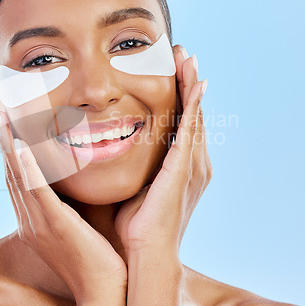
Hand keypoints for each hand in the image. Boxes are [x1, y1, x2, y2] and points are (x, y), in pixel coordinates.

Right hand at [0, 114, 127, 303]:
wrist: (102, 290)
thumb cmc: (93, 256)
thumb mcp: (73, 225)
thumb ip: (65, 203)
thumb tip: (70, 180)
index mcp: (33, 218)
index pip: (16, 176)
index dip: (9, 147)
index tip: (7, 122)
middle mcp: (29, 218)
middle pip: (10, 171)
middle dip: (2, 139)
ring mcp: (39, 222)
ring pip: (18, 176)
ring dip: (9, 144)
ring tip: (2, 116)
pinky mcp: (56, 224)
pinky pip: (37, 192)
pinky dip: (26, 168)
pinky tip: (20, 147)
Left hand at [114, 48, 212, 256]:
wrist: (146, 251)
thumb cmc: (137, 224)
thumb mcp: (135, 187)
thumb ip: (132, 166)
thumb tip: (107, 149)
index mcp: (181, 166)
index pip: (182, 122)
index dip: (180, 96)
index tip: (174, 71)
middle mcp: (193, 162)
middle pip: (193, 113)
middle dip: (189, 82)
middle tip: (185, 54)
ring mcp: (192, 164)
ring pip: (195, 115)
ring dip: (192, 84)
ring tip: (190, 58)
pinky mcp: (184, 167)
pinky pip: (191, 129)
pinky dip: (195, 105)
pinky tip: (197, 83)